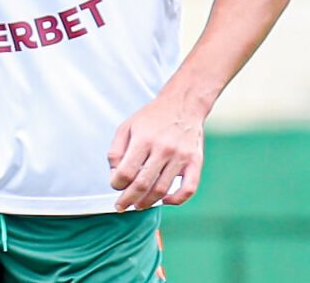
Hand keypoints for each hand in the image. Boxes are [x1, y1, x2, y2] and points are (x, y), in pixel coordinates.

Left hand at [107, 96, 205, 211]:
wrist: (183, 104)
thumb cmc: (152, 118)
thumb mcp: (127, 126)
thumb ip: (115, 151)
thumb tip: (114, 176)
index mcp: (144, 139)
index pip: (126, 172)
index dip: (117, 184)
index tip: (115, 186)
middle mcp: (163, 148)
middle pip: (142, 185)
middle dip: (128, 200)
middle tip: (121, 206)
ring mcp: (181, 156)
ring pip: (162, 190)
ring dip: (147, 202)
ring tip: (138, 205)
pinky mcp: (195, 162)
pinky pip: (188, 189)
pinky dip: (176, 200)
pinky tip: (165, 200)